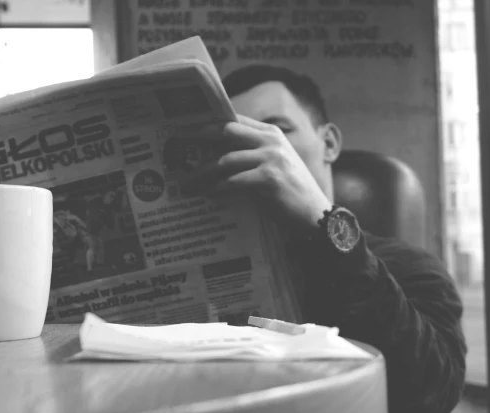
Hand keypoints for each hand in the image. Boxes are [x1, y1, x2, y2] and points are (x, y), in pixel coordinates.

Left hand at [182, 114, 331, 233]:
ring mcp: (271, 158)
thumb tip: (211, 158)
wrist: (315, 217)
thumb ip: (248, 156)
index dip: (208, 121)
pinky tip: (206, 195)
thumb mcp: (271, 166)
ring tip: (186, 184)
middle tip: (174, 143)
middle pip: (226, 130)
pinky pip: (231, 182)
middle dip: (197, 135)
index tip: (186, 126)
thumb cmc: (289, 194)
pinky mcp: (269, 179)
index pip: (234, 119)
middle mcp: (271, 141)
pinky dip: (215, 189)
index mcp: (271, 134)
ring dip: (201, 173)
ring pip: (224, 160)